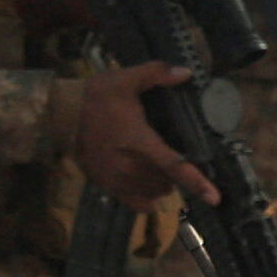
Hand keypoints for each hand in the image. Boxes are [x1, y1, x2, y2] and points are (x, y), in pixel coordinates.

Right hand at [65, 63, 219, 215]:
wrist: (62, 116)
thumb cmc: (95, 98)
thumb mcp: (125, 78)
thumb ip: (157, 73)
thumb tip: (186, 72)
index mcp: (139, 141)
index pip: (174, 165)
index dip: (197, 182)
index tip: (214, 198)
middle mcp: (129, 167)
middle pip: (167, 181)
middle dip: (174, 171)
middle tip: (170, 153)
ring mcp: (116, 180)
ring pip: (154, 192)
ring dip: (162, 183)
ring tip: (158, 165)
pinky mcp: (106, 187)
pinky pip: (135, 203)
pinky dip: (147, 197)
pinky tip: (148, 184)